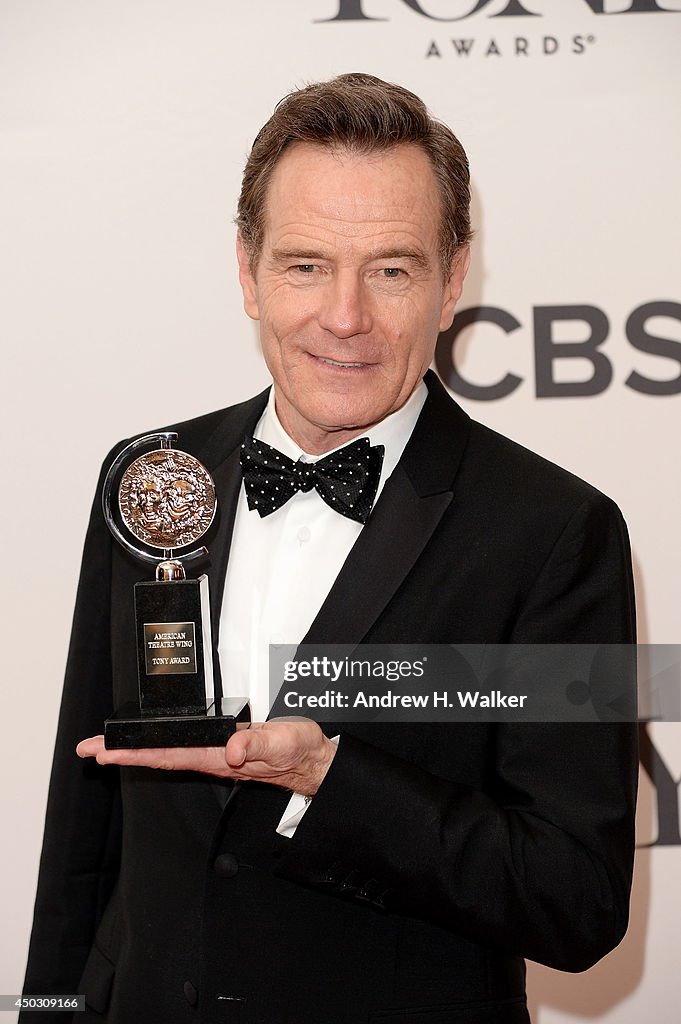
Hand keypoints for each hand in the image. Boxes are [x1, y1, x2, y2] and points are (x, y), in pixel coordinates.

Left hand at [76, 717, 336, 795]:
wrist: (314, 760)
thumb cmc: (299, 751)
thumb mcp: (283, 741)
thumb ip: (257, 743)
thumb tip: (230, 749)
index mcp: (220, 758)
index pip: (167, 755)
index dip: (134, 753)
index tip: (105, 751)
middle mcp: (212, 759)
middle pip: (158, 757)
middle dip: (123, 754)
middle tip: (89, 750)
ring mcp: (215, 755)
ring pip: (167, 754)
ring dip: (136, 750)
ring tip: (108, 748)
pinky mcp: (223, 748)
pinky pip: (182, 748)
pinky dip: (159, 745)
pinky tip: (151, 743)